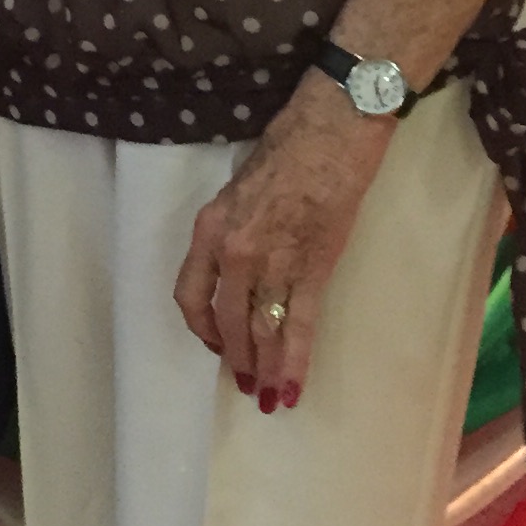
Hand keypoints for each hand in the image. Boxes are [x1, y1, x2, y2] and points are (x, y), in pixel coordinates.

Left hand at [172, 78, 391, 408]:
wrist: (334, 128)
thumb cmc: (288, 146)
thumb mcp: (238, 187)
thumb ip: (232, 229)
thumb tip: (237, 264)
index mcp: (211, 228)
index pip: (191, 293)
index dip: (201, 326)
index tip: (214, 342)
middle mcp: (235, 251)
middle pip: (227, 320)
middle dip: (236, 356)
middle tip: (245, 380)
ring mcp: (275, 263)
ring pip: (262, 330)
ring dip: (265, 368)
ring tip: (268, 397)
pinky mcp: (315, 269)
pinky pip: (300, 326)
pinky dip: (296, 361)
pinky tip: (294, 387)